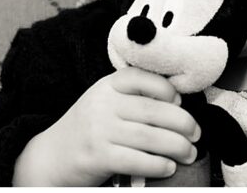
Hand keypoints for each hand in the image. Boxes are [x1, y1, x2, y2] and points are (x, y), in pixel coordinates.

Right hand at [13, 67, 200, 185]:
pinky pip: (137, 159)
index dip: (166, 89)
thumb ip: (133, 98)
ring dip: (177, 147)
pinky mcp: (98, 155)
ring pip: (150, 136)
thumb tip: (177, 103)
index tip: (180, 103)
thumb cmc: (87, 131)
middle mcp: (102, 104)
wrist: (50, 157)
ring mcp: (98, 129)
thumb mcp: (104, 103)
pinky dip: (158, 164)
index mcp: (106, 86)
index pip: (141, 78)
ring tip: (189, 153)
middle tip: (196, 135)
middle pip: (153, 111)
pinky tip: (168, 167)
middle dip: (183, 124)